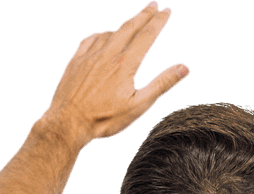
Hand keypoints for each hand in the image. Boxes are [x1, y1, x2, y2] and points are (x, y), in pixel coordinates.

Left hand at [40, 2, 188, 147]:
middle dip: (144, 14)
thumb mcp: (139, 106)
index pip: (147, 35)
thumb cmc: (105, 119)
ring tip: (133, 24)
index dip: (159, 21)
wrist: (68, 122)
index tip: (167, 11)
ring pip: (110, 31)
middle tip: (154, 4)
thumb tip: (184, 68)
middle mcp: (108, 53)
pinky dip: (102, 34)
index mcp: (125, 63)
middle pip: (129, 27)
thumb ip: (161, 84)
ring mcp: (90, 54)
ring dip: (124, 25)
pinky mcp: (76, 60)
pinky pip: (91, 38)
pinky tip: (105, 36)